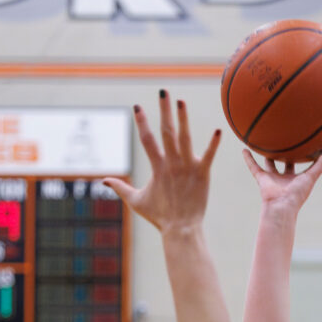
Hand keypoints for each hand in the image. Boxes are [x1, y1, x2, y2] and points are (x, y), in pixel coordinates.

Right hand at [103, 91, 220, 235]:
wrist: (181, 230)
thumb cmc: (159, 217)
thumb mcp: (136, 202)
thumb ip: (121, 188)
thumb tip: (104, 180)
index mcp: (157, 167)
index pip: (147, 140)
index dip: (142, 123)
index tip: (137, 106)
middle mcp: (171, 164)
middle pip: (166, 132)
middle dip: (164, 110)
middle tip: (163, 91)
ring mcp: (187, 168)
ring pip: (185, 139)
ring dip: (183, 119)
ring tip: (181, 101)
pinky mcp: (202, 174)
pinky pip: (208, 156)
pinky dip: (213, 144)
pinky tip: (218, 130)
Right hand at [242, 149, 321, 215]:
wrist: (281, 206)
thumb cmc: (298, 194)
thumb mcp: (311, 176)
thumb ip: (321, 164)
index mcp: (295, 178)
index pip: (299, 164)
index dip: (301, 155)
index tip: (303, 144)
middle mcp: (283, 178)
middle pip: (283, 163)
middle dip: (284, 153)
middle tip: (284, 139)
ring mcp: (272, 178)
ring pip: (268, 163)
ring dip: (265, 154)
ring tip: (263, 142)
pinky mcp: (262, 179)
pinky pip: (253, 167)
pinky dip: (248, 159)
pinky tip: (244, 149)